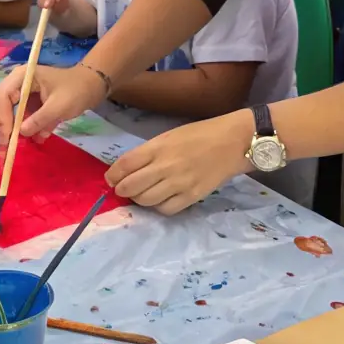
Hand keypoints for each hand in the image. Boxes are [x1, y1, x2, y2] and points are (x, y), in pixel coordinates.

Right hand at [0, 62, 105, 145]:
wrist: (91, 86)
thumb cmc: (77, 91)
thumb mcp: (60, 106)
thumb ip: (40, 119)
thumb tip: (21, 133)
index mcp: (22, 76)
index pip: (3, 96)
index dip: (3, 117)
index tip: (9, 137)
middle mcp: (16, 83)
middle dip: (1, 126)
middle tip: (6, 146)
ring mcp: (20, 94)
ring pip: (4, 113)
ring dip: (9, 131)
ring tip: (12, 149)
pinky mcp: (26, 104)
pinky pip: (17, 119)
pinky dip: (20, 131)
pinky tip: (30, 140)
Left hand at [105, 110, 252, 213]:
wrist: (232, 142)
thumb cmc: (199, 134)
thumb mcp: (168, 136)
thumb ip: (148, 152)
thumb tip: (128, 170)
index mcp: (157, 147)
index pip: (125, 165)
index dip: (113, 175)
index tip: (111, 179)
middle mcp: (165, 166)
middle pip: (131, 186)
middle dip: (122, 190)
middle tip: (123, 190)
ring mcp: (179, 183)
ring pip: (146, 200)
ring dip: (138, 199)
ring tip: (142, 195)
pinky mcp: (192, 196)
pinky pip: (166, 209)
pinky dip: (158, 207)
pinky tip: (160, 200)